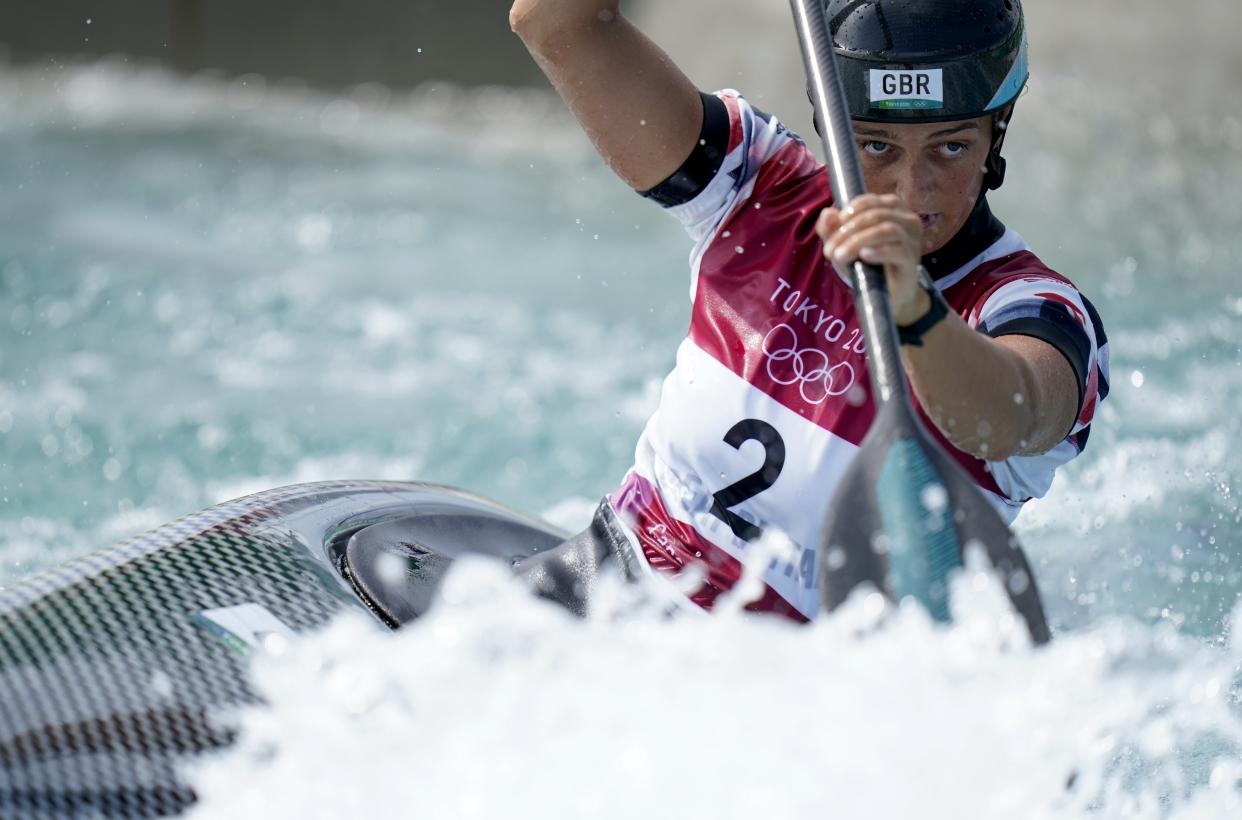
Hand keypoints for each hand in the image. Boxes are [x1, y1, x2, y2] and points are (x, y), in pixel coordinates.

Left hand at [816, 194, 929, 325]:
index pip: (869, 201)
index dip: (847, 213)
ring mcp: (912, 239)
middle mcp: (906, 220)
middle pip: (876, 215)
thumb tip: (828, 213)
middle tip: (830, 251)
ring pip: (887, 229)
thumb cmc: (865, 265)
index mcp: (891, 208)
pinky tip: (864, 256)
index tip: (830, 231)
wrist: (884, 295)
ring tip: (840, 256)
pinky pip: (898, 250)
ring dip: (858, 241)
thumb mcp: (842, 245)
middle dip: (848, 231)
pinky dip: (879, 251)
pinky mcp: (912, 260)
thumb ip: (830, 228)